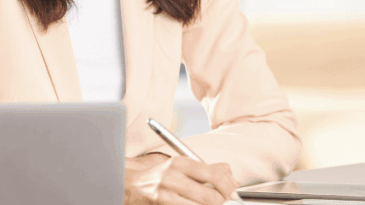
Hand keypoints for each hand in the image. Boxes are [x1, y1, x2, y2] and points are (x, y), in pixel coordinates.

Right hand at [124, 153, 241, 204]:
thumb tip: (232, 178)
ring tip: (212, 204)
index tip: (234, 194)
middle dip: (222, 202)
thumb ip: (207, 169)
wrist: (129, 187)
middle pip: (209, 196)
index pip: (214, 174)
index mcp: (179, 163)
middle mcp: (172, 178)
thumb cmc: (158, 177)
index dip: (229, 187)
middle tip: (226, 203)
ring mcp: (166, 195)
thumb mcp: (180, 166)